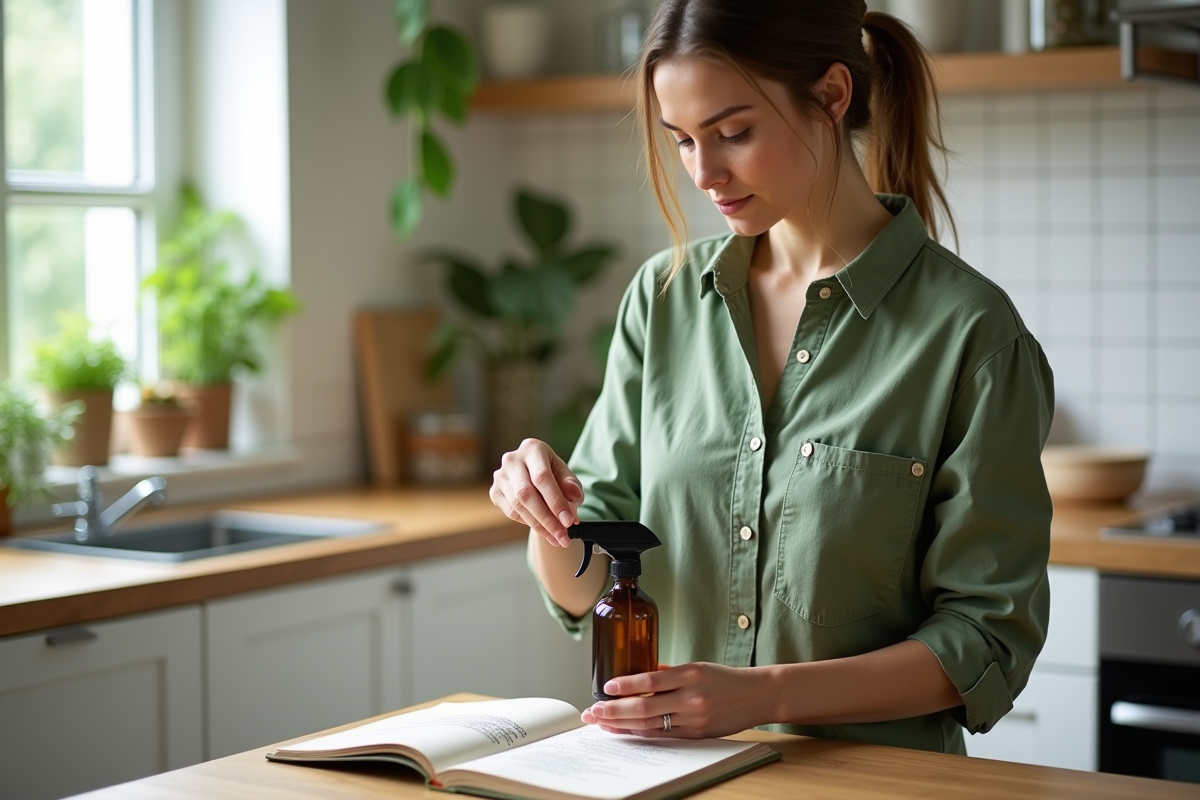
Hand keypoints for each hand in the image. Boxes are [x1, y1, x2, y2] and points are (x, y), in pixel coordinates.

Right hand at [490, 438, 582, 546]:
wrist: (536, 478)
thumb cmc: (554, 474)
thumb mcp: (567, 476)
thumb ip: (572, 486)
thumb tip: (574, 496)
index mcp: (532, 448)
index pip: (542, 477)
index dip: (555, 501)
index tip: (568, 521)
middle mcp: (512, 460)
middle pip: (526, 494)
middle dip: (547, 519)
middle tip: (563, 536)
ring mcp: (500, 476)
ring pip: (518, 506)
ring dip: (540, 526)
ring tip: (558, 538)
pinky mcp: (495, 491)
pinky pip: (512, 513)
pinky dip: (530, 524)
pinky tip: (545, 530)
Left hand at [580, 663, 778, 738]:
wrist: (757, 695)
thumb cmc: (726, 678)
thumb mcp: (698, 666)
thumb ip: (669, 672)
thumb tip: (642, 675)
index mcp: (690, 674)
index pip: (650, 680)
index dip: (626, 686)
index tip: (607, 687)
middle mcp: (691, 697)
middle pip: (644, 707)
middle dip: (614, 711)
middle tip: (593, 712)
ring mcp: (694, 718)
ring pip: (651, 725)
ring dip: (622, 725)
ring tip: (603, 723)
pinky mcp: (697, 734)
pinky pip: (664, 735)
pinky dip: (642, 732)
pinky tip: (626, 730)